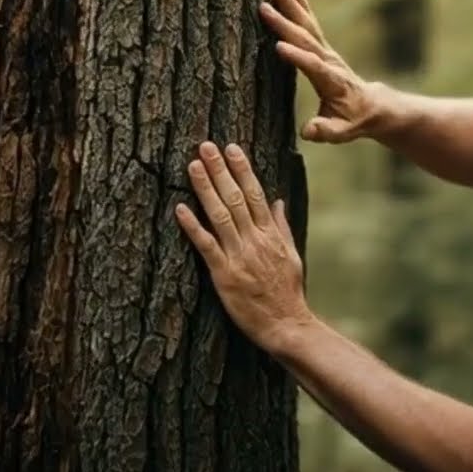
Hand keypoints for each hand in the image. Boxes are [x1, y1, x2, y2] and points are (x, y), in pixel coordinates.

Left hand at [175, 141, 313, 352]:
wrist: (286, 324)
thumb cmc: (288, 292)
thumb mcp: (292, 255)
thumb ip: (282, 227)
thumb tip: (278, 201)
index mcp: (271, 235)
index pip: (256, 194)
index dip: (242, 169)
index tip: (232, 148)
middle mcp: (255, 240)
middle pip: (236, 198)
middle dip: (220, 170)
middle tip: (206, 146)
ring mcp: (239, 256)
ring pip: (220, 215)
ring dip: (205, 188)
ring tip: (193, 165)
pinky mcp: (223, 275)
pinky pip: (206, 245)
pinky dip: (193, 226)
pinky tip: (180, 208)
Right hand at [260, 0, 378, 143]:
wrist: (372, 106)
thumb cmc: (353, 120)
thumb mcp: (341, 132)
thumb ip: (326, 131)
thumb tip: (307, 132)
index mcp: (331, 81)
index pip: (313, 66)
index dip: (297, 57)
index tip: (278, 46)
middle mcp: (329, 61)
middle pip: (305, 39)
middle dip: (285, 24)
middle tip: (264, 7)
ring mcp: (326, 51)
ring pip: (307, 24)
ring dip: (291, 5)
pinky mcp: (323, 46)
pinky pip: (311, 22)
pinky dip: (302, 4)